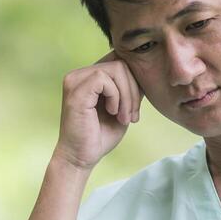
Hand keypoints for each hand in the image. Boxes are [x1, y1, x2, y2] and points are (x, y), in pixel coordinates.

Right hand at [52, 52, 143, 170]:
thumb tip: (145, 71)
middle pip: (121, 63)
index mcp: (88, 77)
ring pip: (117, 69)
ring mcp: (75, 80)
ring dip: (127, 95)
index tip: (134, 109)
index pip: (119, 61)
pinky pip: (105, 80)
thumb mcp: (121, 107)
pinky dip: (116, 96)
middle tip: (132, 116)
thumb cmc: (99, 136)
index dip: (133, 82)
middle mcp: (79, 74)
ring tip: (124, 117)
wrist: (80, 158)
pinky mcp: (76, 90)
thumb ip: (129, 88)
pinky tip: (113, 113)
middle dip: (133, 90)